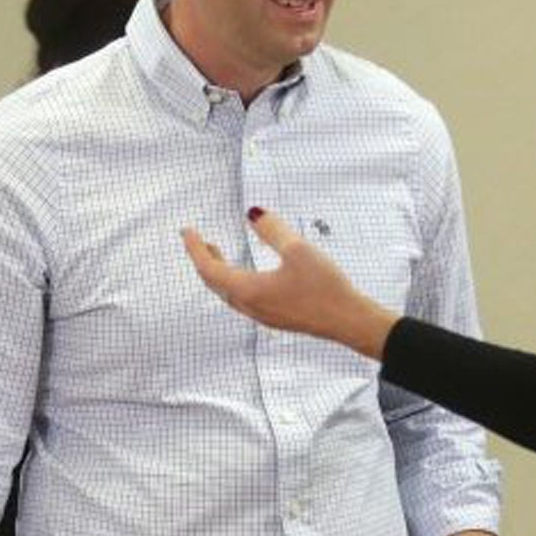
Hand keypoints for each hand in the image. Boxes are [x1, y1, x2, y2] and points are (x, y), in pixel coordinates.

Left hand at [181, 208, 397, 358]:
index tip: (187, 231)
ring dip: (219, 273)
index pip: (209, 268)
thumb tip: (253, 214)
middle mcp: (251, 306)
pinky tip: (248, 274)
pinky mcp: (277, 318)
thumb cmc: (325, 288)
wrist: (348, 321)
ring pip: (229, 293)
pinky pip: (244, 299)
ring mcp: (263, 315)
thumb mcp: (298, 250)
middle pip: (215, 283)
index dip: (195, 248)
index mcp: (249, 290)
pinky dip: (235, 282)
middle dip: (204, 260)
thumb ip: (273, 230)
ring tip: (219, 253)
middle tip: (199, 240)